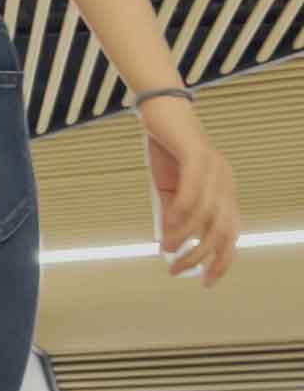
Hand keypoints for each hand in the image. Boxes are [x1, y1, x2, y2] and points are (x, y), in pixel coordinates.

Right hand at [141, 97, 239, 286]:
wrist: (160, 108)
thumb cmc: (165, 148)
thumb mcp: (168, 188)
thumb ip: (172, 214)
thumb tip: (169, 245)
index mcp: (223, 190)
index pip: (231, 234)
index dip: (221, 261)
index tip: (205, 282)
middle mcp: (225, 180)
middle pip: (222, 229)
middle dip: (201, 256)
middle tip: (177, 270)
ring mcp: (214, 166)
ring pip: (206, 213)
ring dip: (185, 236)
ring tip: (165, 248)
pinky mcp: (196, 153)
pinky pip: (193, 188)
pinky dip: (182, 211)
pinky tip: (167, 226)